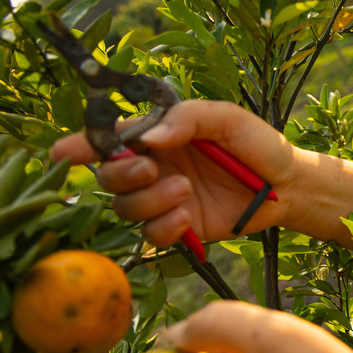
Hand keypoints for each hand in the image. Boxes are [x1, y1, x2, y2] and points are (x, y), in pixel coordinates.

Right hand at [50, 101, 294, 246]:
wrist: (288, 185)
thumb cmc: (259, 144)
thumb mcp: (228, 119)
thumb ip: (188, 118)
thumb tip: (150, 135)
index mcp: (159, 136)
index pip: (109, 139)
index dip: (81, 147)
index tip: (63, 154)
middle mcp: (155, 167)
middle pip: (109, 177)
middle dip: (121, 174)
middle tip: (152, 168)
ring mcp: (165, 199)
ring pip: (127, 208)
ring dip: (149, 200)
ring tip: (185, 190)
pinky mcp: (181, 226)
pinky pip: (151, 234)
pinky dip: (163, 227)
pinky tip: (186, 217)